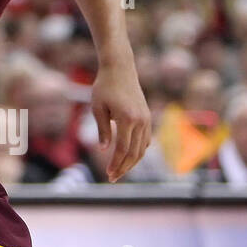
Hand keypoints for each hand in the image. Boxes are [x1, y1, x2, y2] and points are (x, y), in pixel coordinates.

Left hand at [90, 60, 150, 182]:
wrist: (120, 69)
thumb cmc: (104, 86)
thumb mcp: (98, 107)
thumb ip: (103, 130)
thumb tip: (105, 150)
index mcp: (127, 119)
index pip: (122, 149)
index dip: (116, 164)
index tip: (108, 174)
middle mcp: (141, 121)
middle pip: (134, 153)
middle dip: (123, 167)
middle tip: (112, 178)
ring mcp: (147, 119)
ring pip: (142, 148)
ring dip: (132, 162)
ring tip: (120, 171)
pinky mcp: (148, 117)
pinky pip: (146, 139)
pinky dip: (139, 150)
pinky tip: (129, 157)